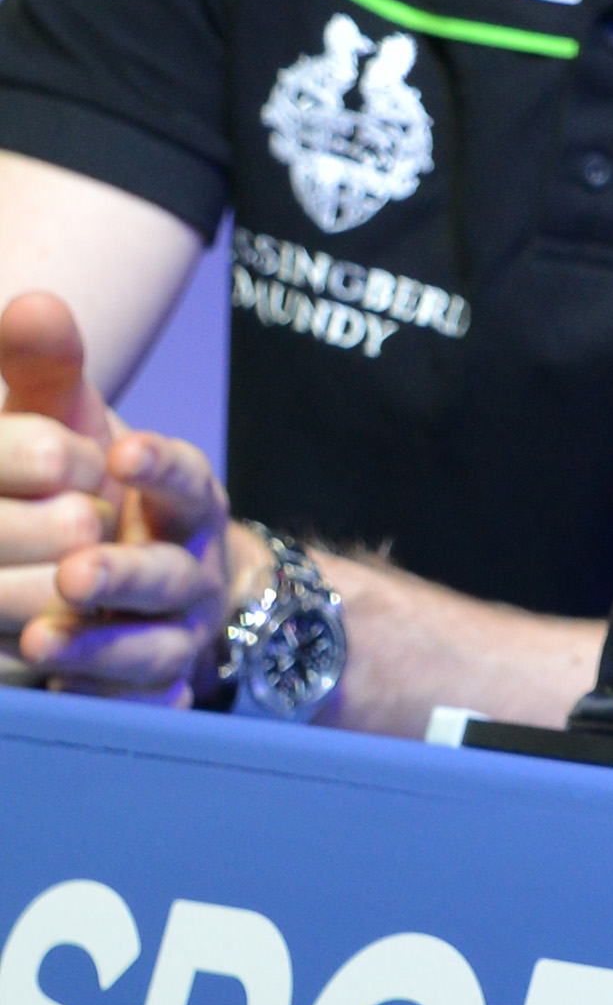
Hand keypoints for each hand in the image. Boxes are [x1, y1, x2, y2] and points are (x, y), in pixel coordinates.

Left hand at [2, 292, 241, 696]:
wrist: (168, 588)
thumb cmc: (100, 492)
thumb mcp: (78, 427)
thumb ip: (49, 370)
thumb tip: (32, 303)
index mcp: (179, 499)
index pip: (182, 479)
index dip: (158, 469)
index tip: (123, 455)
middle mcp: (188, 566)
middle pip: (168, 573)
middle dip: (126, 572)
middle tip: (77, 569)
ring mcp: (177, 630)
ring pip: (155, 644)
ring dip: (106, 642)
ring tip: (42, 634)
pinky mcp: (153, 685)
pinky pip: (138, 701)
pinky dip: (104, 696)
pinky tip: (60, 686)